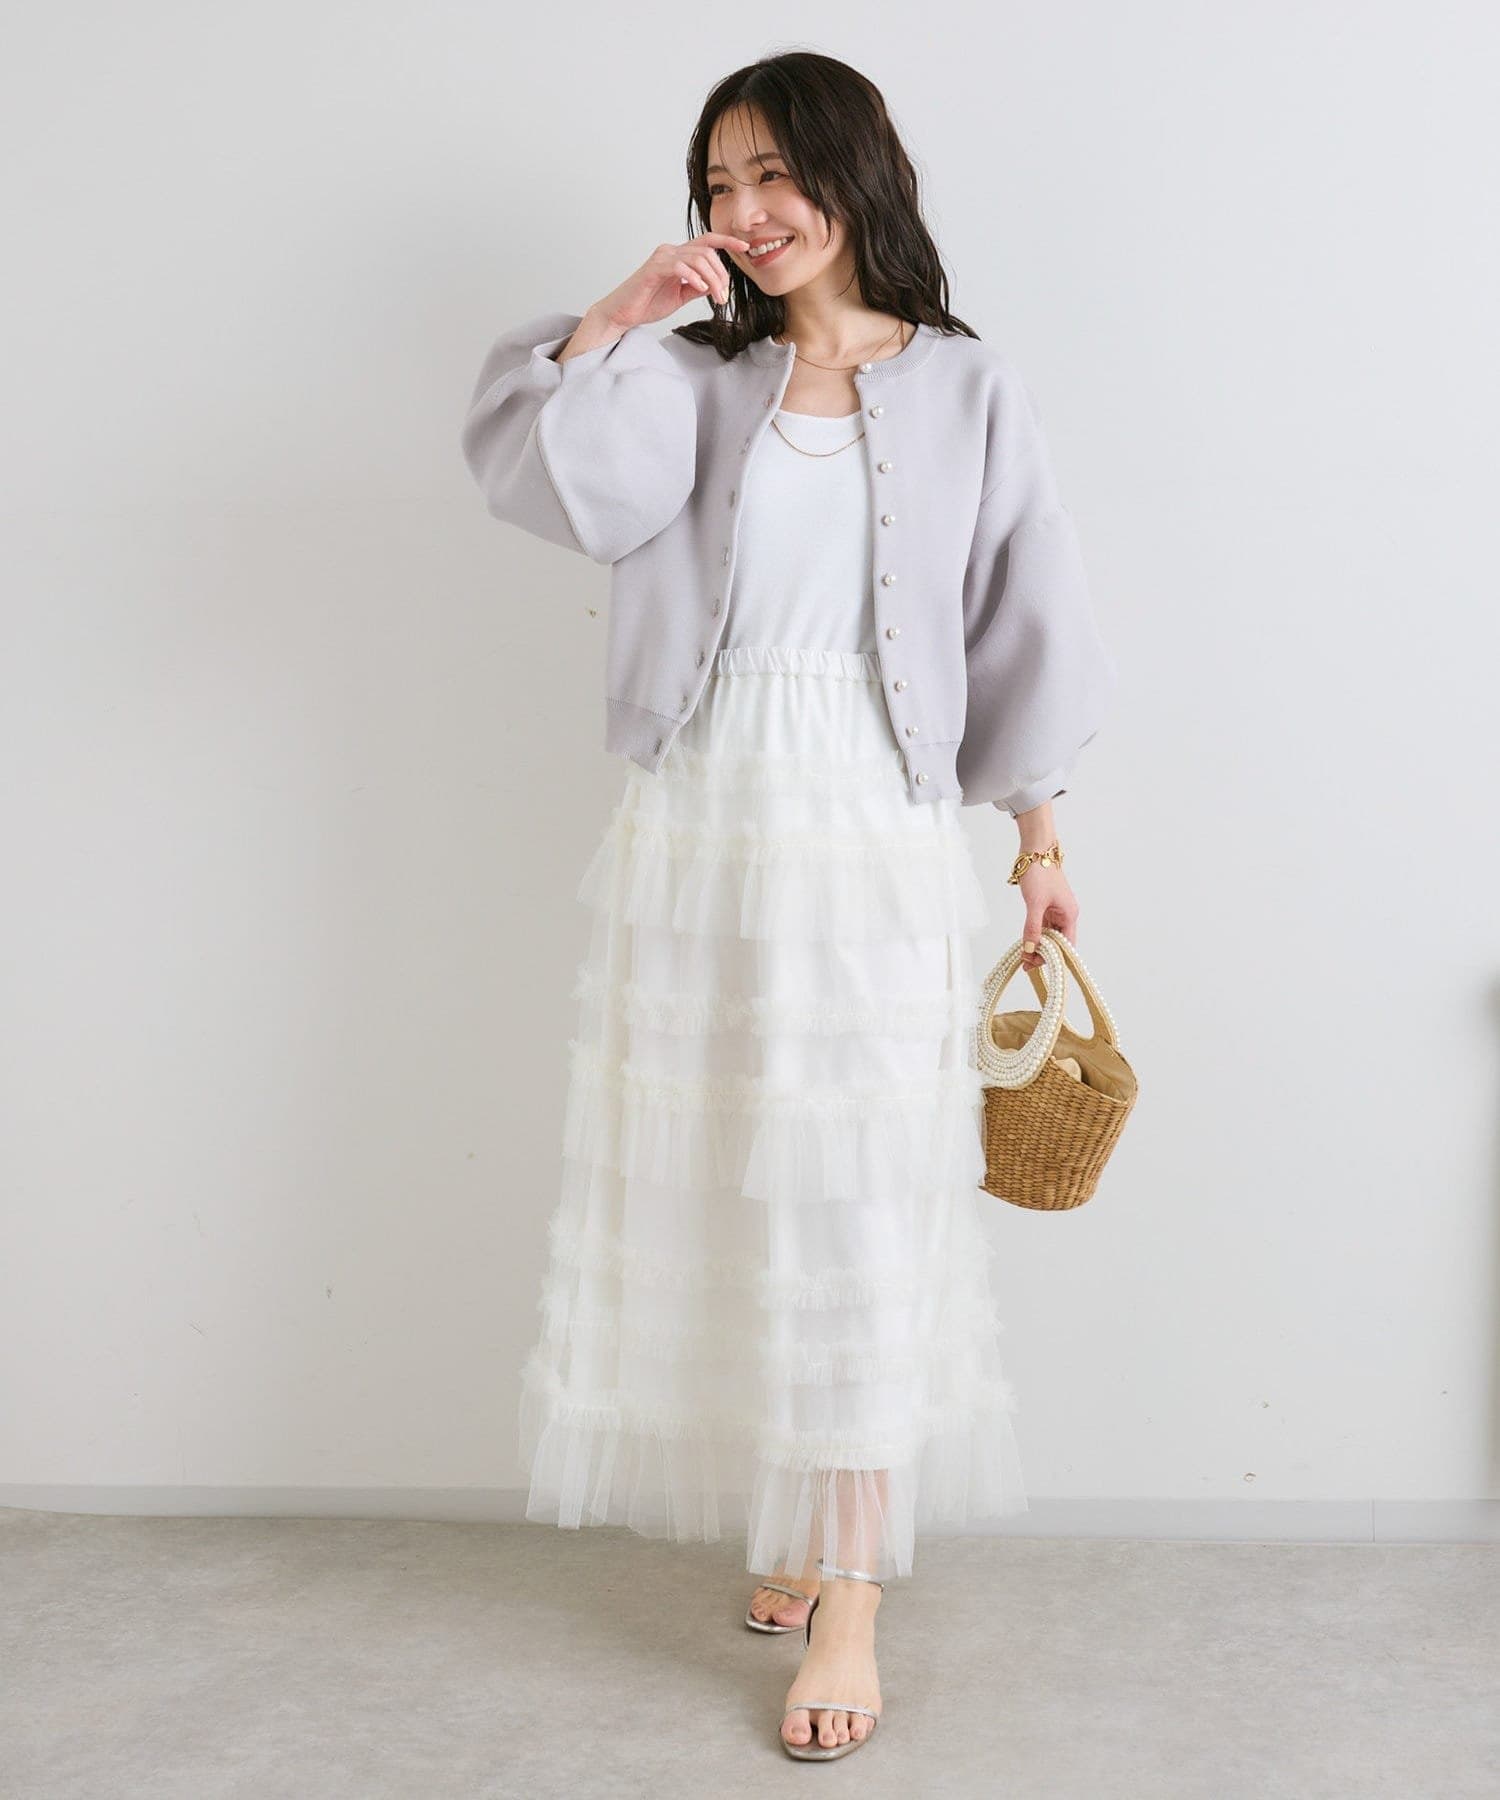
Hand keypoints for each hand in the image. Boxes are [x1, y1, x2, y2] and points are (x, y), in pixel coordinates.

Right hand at [591, 233, 750, 331]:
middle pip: (707, 251)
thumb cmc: (648, 304)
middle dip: (721, 274)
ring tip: (716, 297)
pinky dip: (694, 277)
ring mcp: (662, 257)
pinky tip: (700, 289)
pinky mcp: (654, 268)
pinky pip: (681, 266)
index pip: (707, 242)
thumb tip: (716, 284)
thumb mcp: (681, 296)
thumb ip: (697, 287)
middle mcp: (671, 251)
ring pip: (698, 257)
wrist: (624, 314)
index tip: (745, 247)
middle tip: (724, 296)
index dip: (727, 241)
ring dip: (712, 279)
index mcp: (678, 256)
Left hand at [1017, 863, 1078, 970]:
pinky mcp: (1045, 905)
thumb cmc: (1040, 873)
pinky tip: (1026, 942)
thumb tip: (1030, 948)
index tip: (1037, 965)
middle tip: (1026, 964)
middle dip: (1043, 953)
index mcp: (1069, 914)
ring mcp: (1055, 910)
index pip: (1066, 944)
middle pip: (1057, 941)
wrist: (1035, 850)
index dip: (1053, 957)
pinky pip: (1042, 925)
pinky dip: (1034, 934)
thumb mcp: (1035, 903)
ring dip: (1037, 945)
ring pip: (1048, 934)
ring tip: (1023, 957)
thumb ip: (1032, 927)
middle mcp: (1065, 914)